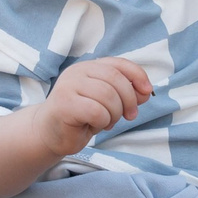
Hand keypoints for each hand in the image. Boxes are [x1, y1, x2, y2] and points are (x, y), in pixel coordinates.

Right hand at [39, 58, 153, 156]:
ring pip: (107, 95)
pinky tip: (95, 125)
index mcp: (89, 67)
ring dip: (115, 113)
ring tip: (108, 122)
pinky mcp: (65, 104)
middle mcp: (77, 72)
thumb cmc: (81, 117)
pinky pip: (97, 111)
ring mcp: (68, 86)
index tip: (147, 92)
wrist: (51, 134)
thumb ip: (125, 93)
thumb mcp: (107, 102)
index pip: (118, 64)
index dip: (137, 76)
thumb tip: (146, 91)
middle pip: (115, 79)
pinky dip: (103, 122)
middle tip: (129, 116)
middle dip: (129, 100)